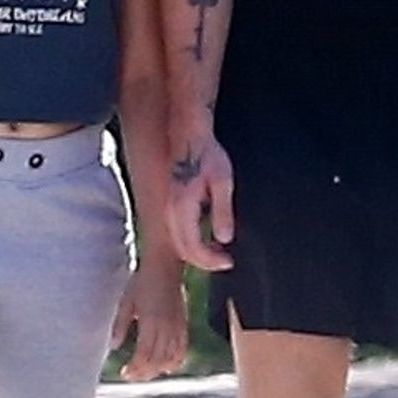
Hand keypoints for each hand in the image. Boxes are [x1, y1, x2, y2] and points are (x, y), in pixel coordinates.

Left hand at [108, 259, 188, 381]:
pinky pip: (182, 350)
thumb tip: (113, 346)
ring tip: (144, 372)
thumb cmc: (142, 281)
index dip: (135, 369)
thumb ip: (120, 324)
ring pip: (171, 359)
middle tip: (131, 375)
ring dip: (157, 369)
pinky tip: (164, 366)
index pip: (145, 355)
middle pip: (158, 361)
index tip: (125, 373)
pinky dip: (174, 362)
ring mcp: (177, 326)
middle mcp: (166, 326)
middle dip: (144, 373)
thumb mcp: (126, 300)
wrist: (165, 265)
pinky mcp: (183, 324)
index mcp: (150, 320)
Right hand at [165, 131, 234, 271]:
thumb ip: (222, 211)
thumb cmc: (208, 155)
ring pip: (178, 243)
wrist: (189, 136)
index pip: (193, 247)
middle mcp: (171, 212)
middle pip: (183, 250)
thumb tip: (225, 239)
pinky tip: (209, 238)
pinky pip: (178, 233)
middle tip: (226, 260)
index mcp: (183, 208)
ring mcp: (168, 209)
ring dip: (197, 253)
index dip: (211, 261)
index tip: (229, 261)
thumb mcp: (222, 182)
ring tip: (220, 252)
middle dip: (205, 261)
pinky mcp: (170, 205)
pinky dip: (192, 243)